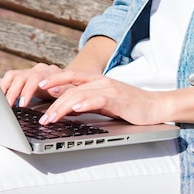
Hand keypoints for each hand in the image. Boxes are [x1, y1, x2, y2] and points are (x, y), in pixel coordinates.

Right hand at [0, 63, 64, 106]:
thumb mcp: (70, 90)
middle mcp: (36, 69)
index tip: (23, 103)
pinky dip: (0, 86)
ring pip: (11, 76)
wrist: (66, 80)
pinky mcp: (20, 76)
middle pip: (20, 77)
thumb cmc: (68, 87)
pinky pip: (7, 79)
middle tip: (8, 106)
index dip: (28, 90)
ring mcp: (27, 72)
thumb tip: (56, 91)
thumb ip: (63, 91)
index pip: (36, 78)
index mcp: (48, 72)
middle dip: (13, 93)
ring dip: (4, 89)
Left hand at [37, 71, 164, 125]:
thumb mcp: (103, 102)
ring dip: (63, 107)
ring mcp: (108, 88)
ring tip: (51, 117)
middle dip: (53, 103)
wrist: (154, 106)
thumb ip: (86, 101)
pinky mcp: (117, 98)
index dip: (53, 79)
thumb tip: (66, 107)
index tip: (38, 86)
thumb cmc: (128, 105)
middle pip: (70, 88)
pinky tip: (75, 108)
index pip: (70, 76)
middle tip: (42, 117)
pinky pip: (98, 99)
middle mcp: (100, 81)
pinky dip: (85, 103)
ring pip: (79, 94)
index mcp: (95, 80)